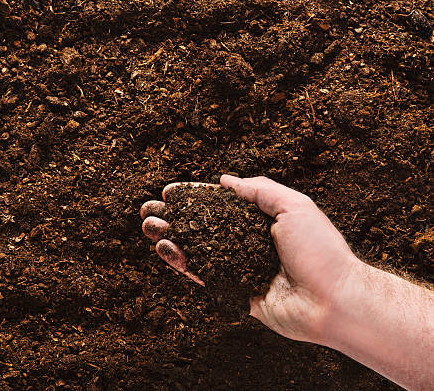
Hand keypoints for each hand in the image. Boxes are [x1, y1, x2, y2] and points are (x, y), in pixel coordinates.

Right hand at [140, 175, 360, 343]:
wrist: (333, 300)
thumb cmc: (320, 251)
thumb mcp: (294, 206)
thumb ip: (259, 190)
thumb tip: (224, 181)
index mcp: (260, 221)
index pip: (219, 205)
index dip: (193, 198)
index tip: (170, 192)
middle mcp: (246, 242)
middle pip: (202, 227)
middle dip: (174, 218)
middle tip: (148, 211)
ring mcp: (239, 267)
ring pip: (197, 250)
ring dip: (171, 239)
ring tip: (148, 229)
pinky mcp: (235, 292)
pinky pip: (204, 276)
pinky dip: (182, 263)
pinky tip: (166, 250)